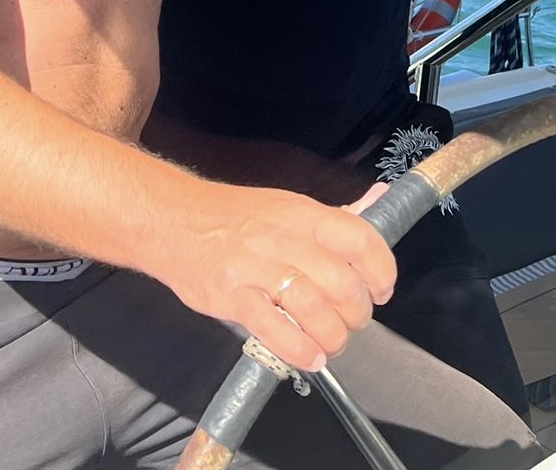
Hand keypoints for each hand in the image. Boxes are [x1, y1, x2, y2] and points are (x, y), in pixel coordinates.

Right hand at [147, 182, 395, 370]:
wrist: (173, 221)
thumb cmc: (237, 216)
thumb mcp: (289, 206)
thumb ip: (336, 216)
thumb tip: (382, 197)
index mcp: (303, 214)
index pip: (359, 238)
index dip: (381, 269)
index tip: (382, 290)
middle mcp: (283, 238)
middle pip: (340, 282)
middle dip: (357, 313)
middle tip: (353, 322)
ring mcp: (255, 268)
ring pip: (313, 309)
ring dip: (333, 336)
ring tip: (332, 343)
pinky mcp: (231, 297)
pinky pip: (273, 329)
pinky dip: (299, 350)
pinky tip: (310, 358)